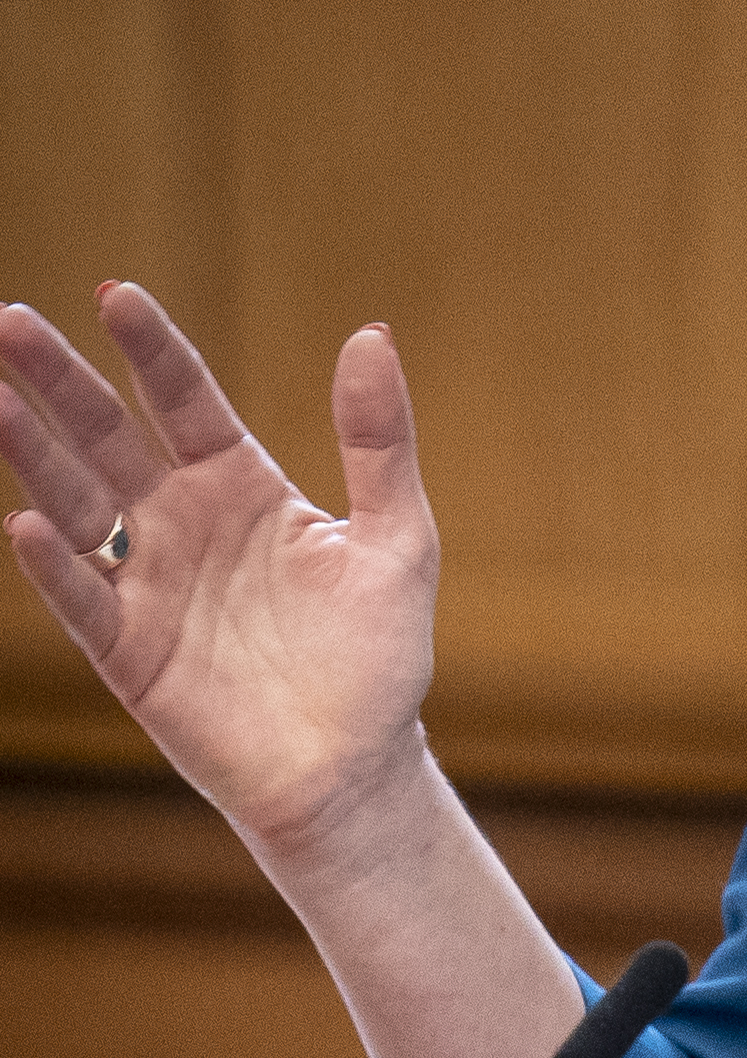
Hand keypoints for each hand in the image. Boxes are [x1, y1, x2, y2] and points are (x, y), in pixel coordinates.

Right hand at [1, 285, 441, 862]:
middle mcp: (181, 524)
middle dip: (60, 381)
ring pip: (76, 503)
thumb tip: (371, 334)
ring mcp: (147, 583)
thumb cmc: (378, 653)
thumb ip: (378, 440)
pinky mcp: (129, 651)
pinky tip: (24, 522)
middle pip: (108, 437)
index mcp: (243, 486)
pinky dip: (53, 564)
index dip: (152, 348)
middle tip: (8, 321)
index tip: (115, 293)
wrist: (356, 765)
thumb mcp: (396, 535)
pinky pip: (82, 598)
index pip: (184, 401)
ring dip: (32, 452)